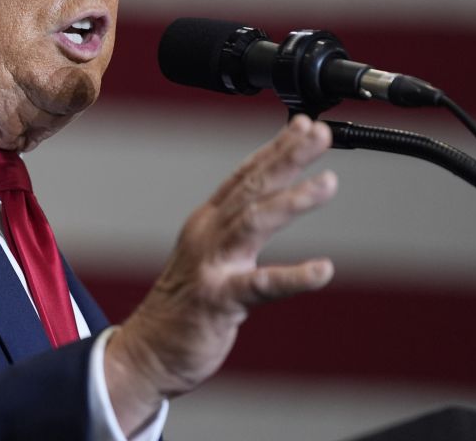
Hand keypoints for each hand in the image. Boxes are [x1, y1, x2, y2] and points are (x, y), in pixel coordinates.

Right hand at [103, 114, 337, 432]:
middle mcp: (207, 235)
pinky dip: (292, 276)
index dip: (275, 149)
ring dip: (292, 200)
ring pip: (253, 222)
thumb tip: (269, 202)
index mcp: (207, 223)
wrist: (147, 352)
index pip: (244, 176)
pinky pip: (260, 286)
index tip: (305, 125)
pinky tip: (322, 270)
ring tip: (328, 182)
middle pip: (250, 187)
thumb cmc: (183, 308)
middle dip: (286, 157)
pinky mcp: (217, 300)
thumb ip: (237, 230)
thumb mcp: (209, 256)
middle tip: (320, 132)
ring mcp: (210, 266)